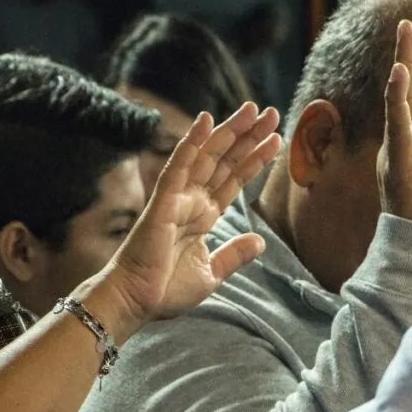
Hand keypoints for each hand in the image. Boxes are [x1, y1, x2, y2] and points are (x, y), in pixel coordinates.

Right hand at [97, 102, 281, 332]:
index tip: (275, 139)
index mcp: (203, 217)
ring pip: (207, 157)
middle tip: (271, 112)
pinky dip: (191, 142)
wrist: (136, 301)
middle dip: (248, 137)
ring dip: (229, 132)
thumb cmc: (165, 291)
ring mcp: (177, 198)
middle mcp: (192, 202)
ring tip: (254, 109)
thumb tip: (260, 240)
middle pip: (224, 161)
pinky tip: (206, 120)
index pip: (233, 180)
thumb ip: (234, 255)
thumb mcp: (210, 273)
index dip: (254, 159)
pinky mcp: (163, 201)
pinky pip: (179, 166)